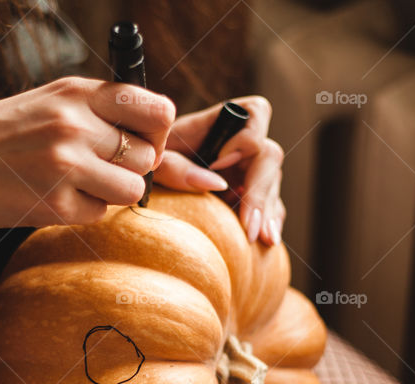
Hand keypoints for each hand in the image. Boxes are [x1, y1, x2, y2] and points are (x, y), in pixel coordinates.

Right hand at [0, 77, 174, 240]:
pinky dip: (82, 213)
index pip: (156, 108)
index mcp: (76, 92)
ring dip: (111, 194)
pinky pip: (100, 215)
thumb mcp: (45, 104)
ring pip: (132, 188)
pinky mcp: (56, 205)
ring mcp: (67, 165)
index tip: (141, 143)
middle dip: (132, 168)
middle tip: (100, 171)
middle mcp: (76, 123)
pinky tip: (51, 199)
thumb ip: (95, 112)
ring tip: (77, 186)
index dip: (157, 132)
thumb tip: (149, 134)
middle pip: (149, 154)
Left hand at [154, 96, 284, 245]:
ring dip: (268, 212)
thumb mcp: (153, 163)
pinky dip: (270, 222)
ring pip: (273, 183)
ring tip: (263, 239)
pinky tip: (266, 241)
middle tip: (248, 225)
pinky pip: (272, 205)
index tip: (218, 164)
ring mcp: (249, 169)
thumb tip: (215, 183)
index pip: (255, 112)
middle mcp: (240, 143)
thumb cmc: (147, 164)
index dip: (245, 137)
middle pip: (270, 155)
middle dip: (260, 190)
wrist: (142, 183)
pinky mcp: (250, 194)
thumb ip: (176, 168)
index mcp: (219, 122)